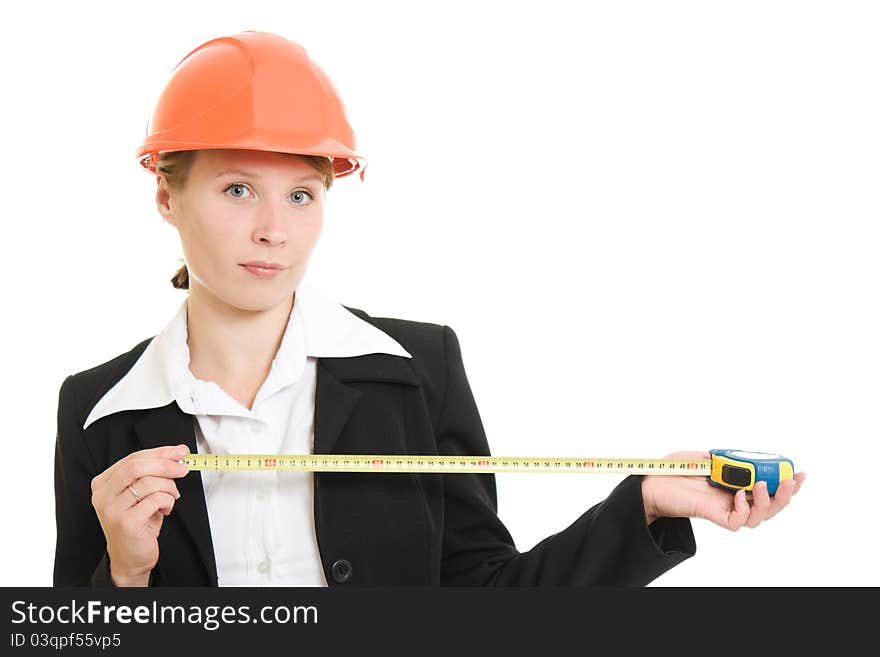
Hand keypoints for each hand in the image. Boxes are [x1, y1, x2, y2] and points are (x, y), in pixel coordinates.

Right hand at [90, 444, 190, 585]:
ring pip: (149, 482)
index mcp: (103, 483)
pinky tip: (166, 509)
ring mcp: (112, 509)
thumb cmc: (138, 524)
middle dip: (165, 464)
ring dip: (169, 487)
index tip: (179, 451)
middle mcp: (103, 495)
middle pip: (137, 466)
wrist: (130, 558)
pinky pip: (155, 499)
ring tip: (171, 497)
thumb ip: (151, 474)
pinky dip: (168, 501)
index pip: (133, 458)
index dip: (160, 452)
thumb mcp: (141, 494)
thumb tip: (176, 454)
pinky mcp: (126, 522)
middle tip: (183, 469)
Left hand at [641, 450, 805, 530]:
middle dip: (787, 495)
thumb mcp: (703, 456)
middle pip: (772, 506)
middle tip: (792, 480)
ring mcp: (725, 509)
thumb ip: (723, 457)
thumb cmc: (674, 470)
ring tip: (761, 484)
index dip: (788, 484)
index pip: (769, 489)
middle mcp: (735, 500)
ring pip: (759, 517)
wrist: (651, 481)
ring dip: (767, 501)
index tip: (800, 472)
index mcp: (737, 485)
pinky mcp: (713, 516)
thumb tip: (738, 456)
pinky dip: (744, 510)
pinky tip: (738, 496)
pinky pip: (737, 523)